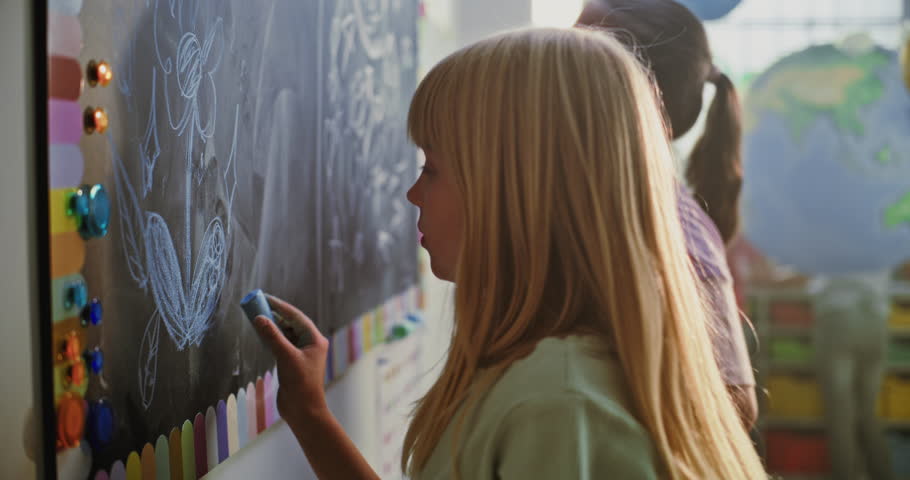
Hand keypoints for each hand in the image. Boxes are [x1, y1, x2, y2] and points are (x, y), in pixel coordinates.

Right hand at [253, 294, 329, 429]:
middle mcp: (310, 344)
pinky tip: (260, 334)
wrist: (303, 410)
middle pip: (290, 323)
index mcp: (314, 339)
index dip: (280, 306)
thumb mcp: (286, 357)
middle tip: (257, 305)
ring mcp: (301, 353)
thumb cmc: (300, 384)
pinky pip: (281, 345)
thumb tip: (259, 318)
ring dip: (272, 326)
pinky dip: (271, 339)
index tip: (265, 298)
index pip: (296, 317)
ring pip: (285, 334)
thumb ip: (272, 336)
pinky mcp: (292, 362)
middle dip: (274, 315)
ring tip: (256, 317)